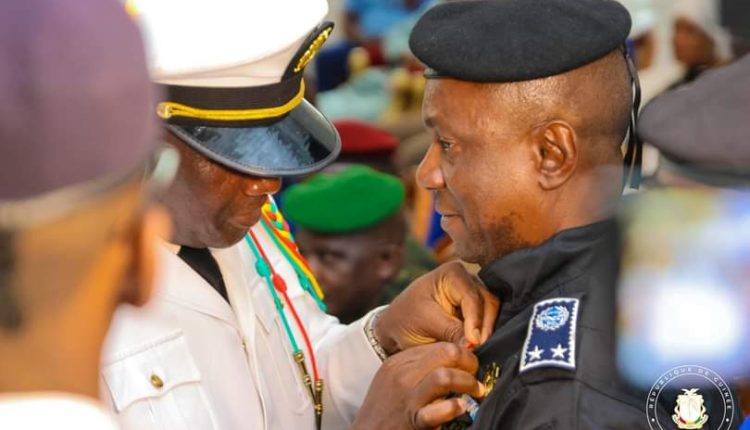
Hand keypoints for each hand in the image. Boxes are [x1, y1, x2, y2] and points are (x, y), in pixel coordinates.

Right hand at [353, 342, 484, 429]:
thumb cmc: (385, 407)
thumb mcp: (394, 378)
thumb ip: (418, 366)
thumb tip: (452, 359)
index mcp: (399, 361)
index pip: (440, 345)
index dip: (462, 353)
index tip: (470, 364)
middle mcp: (403, 375)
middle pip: (446, 354)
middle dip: (469, 362)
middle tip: (476, 374)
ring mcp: (408, 398)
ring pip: (444, 377)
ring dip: (467, 382)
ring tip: (476, 391)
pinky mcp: (412, 420)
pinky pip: (436, 411)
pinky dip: (453, 408)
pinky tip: (460, 407)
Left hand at [375, 261, 499, 353]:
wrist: (399, 326)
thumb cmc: (407, 319)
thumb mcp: (426, 324)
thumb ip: (451, 331)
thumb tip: (474, 344)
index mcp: (452, 273)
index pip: (471, 296)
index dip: (475, 320)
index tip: (473, 342)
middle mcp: (468, 278)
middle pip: (488, 302)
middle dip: (484, 327)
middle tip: (478, 349)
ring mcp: (475, 292)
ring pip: (492, 312)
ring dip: (486, 331)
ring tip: (477, 350)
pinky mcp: (478, 308)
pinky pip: (489, 320)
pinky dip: (484, 333)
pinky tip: (477, 348)